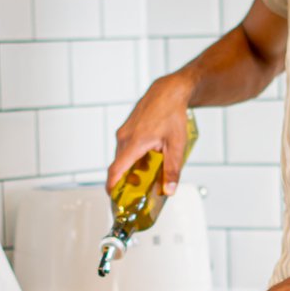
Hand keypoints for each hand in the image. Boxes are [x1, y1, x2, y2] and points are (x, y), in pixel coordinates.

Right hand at [106, 74, 194, 195]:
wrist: (169, 91)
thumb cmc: (172, 114)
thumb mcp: (177, 145)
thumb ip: (172, 170)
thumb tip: (169, 190)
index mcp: (134, 143)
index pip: (115, 170)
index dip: (112, 187)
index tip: (114, 199)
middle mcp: (124, 137)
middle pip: (119, 167)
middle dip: (126, 181)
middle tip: (139, 193)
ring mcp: (124, 132)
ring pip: (123, 157)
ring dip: (131, 169)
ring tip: (148, 176)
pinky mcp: (126, 129)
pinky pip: (125, 149)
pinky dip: (133, 158)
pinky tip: (149, 159)